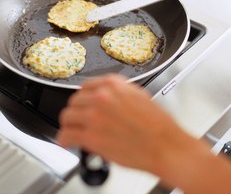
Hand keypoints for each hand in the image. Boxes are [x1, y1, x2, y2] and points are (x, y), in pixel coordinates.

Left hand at [56, 74, 230, 193]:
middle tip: (78, 120)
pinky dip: (64, 139)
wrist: (166, 146)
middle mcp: (101, 96)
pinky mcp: (91, 137)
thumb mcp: (139, 96)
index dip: (84, 98)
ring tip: (71, 131)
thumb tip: (104, 98)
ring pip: (67, 116)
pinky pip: (67, 135)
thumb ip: (118, 93)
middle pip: (74, 100)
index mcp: (113, 84)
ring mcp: (94, 116)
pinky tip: (67, 142)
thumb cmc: (158, 126)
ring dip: (68, 124)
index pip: (86, 86)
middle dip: (76, 111)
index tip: (83, 104)